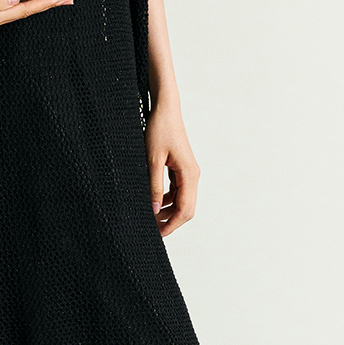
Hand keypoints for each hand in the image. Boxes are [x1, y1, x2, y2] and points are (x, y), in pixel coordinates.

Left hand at [146, 105, 198, 236]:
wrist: (166, 109)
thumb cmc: (159, 130)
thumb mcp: (152, 160)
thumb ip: (153, 186)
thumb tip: (154, 209)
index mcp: (189, 175)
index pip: (184, 210)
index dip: (171, 225)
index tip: (157, 235)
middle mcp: (193, 175)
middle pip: (186, 209)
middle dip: (171, 221)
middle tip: (152, 230)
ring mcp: (188, 172)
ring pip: (182, 201)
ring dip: (168, 211)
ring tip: (151, 218)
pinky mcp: (182, 168)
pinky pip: (177, 190)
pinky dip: (167, 200)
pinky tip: (154, 202)